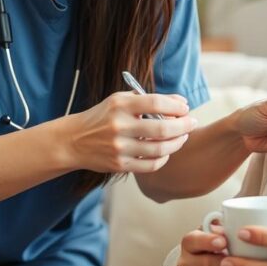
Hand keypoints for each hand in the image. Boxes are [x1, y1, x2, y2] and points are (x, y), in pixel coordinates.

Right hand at [62, 92, 196, 172]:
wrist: (74, 141)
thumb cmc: (102, 117)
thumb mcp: (119, 101)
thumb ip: (147, 99)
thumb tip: (180, 101)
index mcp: (120, 105)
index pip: (156, 102)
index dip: (176, 105)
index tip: (185, 107)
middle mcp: (119, 126)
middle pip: (162, 128)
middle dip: (183, 126)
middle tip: (192, 123)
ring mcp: (119, 148)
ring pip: (160, 149)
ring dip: (177, 142)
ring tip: (182, 137)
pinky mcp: (120, 165)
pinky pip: (151, 165)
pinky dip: (163, 158)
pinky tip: (166, 152)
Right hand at [177, 225, 243, 265]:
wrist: (201, 263)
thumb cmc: (213, 246)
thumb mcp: (215, 233)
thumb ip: (222, 228)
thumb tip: (231, 225)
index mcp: (189, 242)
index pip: (193, 241)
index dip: (208, 241)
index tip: (224, 241)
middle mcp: (184, 261)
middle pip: (204, 264)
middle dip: (224, 264)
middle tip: (239, 263)